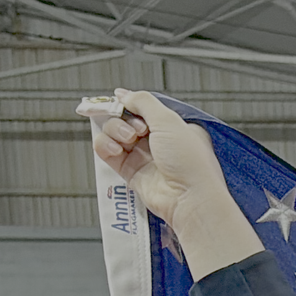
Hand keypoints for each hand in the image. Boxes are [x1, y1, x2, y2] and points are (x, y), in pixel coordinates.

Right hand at [91, 92, 262, 276]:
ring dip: (115, 130)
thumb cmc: (190, 163)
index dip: (130, 102)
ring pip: (114, 132)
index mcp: (174, 127)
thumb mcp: (169, 120)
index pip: (144, 107)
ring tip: (129, 139)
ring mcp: (144, 157)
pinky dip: (106, 146)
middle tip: (138, 128)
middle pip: (126, 118)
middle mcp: (159, 141)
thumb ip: (143, 102)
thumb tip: (123, 95)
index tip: (119, 99)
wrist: (190, 200)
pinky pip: (107, 151)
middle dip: (124, 118)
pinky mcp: (131, 172)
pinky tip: (116, 149)